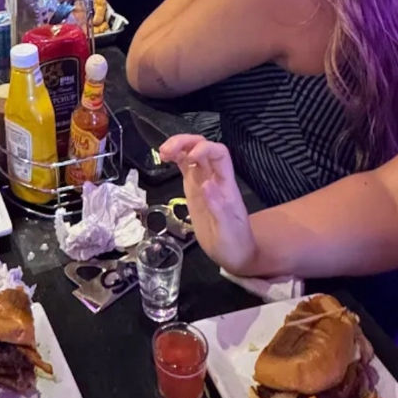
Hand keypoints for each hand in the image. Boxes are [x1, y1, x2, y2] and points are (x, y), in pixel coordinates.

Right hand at [158, 136, 257, 274]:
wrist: (235, 255)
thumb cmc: (235, 243)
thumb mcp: (227, 230)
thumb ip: (218, 207)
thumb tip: (205, 184)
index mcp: (226, 185)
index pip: (219, 154)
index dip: (204, 148)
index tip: (189, 156)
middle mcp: (215, 179)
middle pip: (203, 147)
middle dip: (185, 142)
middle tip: (166, 150)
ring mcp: (203, 183)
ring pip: (191, 154)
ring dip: (177, 147)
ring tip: (162, 153)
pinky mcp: (193, 190)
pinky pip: (185, 167)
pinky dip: (175, 158)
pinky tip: (164, 158)